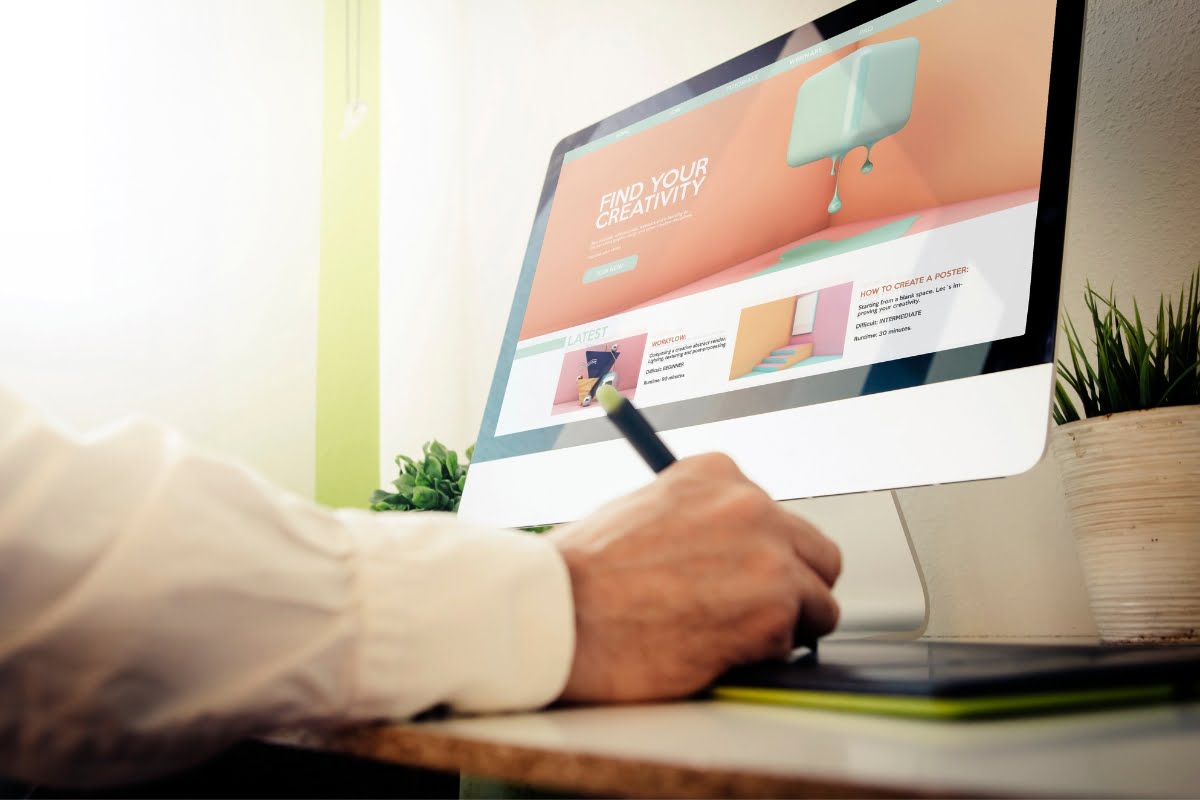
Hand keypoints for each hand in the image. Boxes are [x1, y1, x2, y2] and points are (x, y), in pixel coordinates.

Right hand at [550, 453, 840, 702]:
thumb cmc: (582, 574)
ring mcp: (768, 557)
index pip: (774, 516)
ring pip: (819, 603)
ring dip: (782, 627)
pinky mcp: (771, 613)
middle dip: (791, 588)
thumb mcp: (644, 511)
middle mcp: (751, 504)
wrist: (556, 613)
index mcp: (717, 473)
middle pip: (816, 555)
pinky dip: (762, 657)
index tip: (738, 578)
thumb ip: (698, 523)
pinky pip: (793, 644)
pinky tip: (711, 652)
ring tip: (725, 638)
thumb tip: (730, 555)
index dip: (759, 556)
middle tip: (749, 615)